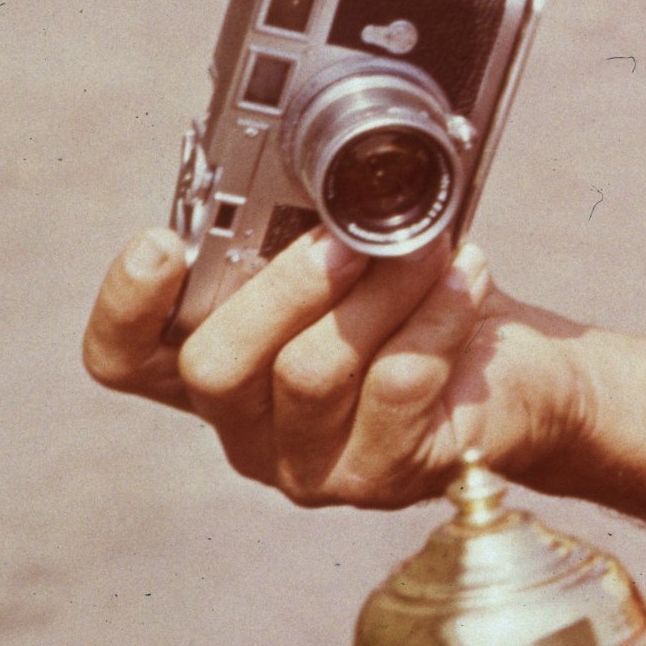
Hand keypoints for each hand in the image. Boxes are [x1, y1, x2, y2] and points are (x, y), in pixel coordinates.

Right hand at [82, 223, 589, 511]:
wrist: (523, 375)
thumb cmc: (419, 305)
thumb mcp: (352, 260)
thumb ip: (308, 229)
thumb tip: (315, 169)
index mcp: (217, 364)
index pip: (122, 357)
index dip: (124, 304)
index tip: (161, 242)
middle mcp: (245, 426)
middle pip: (214, 366)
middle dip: (284, 285)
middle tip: (349, 236)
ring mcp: (306, 465)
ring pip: (311, 371)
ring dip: (379, 292)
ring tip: (429, 249)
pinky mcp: (380, 476)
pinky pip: (396, 385)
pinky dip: (436, 319)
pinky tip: (465, 283)